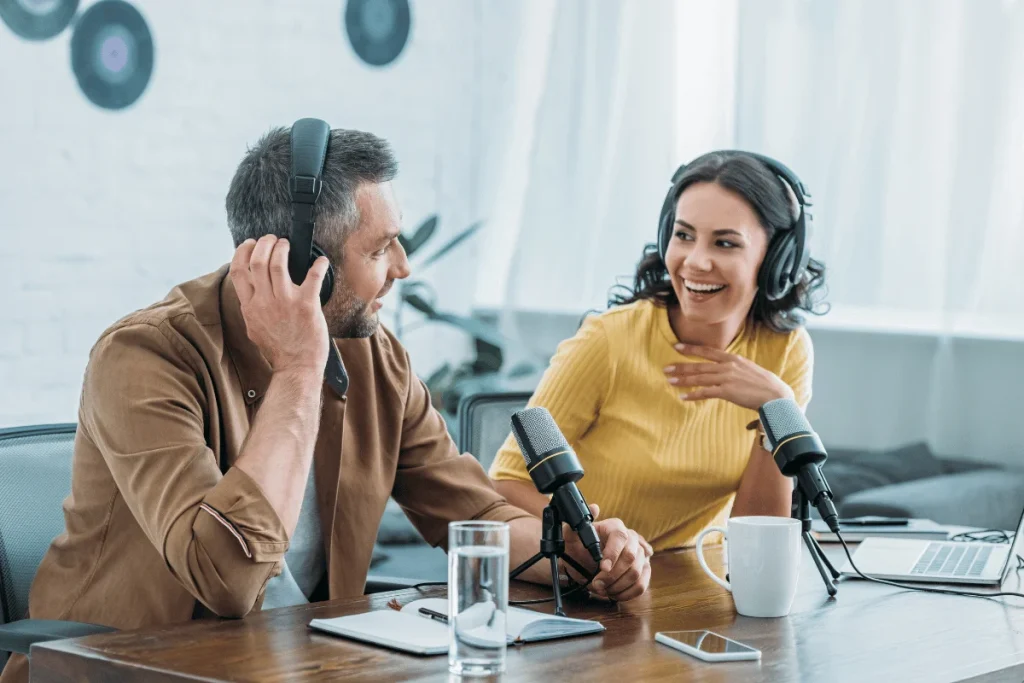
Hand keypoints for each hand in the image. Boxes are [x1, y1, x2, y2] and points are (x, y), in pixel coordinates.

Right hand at [229, 236, 329, 376]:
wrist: (297, 367)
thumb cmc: (278, 349)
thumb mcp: (254, 327)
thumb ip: (251, 307)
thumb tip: (249, 291)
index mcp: (250, 306)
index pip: (238, 270)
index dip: (243, 252)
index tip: (250, 244)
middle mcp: (264, 302)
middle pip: (258, 260)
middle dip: (264, 243)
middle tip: (272, 239)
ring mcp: (285, 302)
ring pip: (278, 262)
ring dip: (283, 248)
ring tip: (287, 244)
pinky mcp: (307, 305)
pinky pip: (313, 276)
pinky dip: (318, 265)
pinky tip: (321, 261)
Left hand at [565, 504, 651, 601]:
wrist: (582, 562)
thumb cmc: (578, 548)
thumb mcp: (571, 537)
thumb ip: (577, 524)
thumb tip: (594, 508)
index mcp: (615, 526)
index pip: (620, 537)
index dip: (612, 553)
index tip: (602, 568)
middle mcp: (631, 538)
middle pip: (631, 557)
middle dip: (612, 575)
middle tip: (597, 583)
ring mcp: (640, 555)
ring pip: (637, 573)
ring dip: (617, 586)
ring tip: (603, 589)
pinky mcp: (644, 570)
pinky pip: (642, 584)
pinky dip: (627, 593)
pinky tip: (614, 593)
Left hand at [663, 343, 793, 410]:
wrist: (775, 395)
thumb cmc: (764, 384)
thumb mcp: (749, 369)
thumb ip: (734, 367)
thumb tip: (724, 369)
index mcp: (733, 359)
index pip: (708, 351)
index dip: (691, 349)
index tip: (676, 347)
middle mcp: (728, 366)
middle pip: (699, 365)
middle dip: (681, 366)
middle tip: (666, 368)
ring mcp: (727, 378)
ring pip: (699, 378)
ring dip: (683, 380)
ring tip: (670, 381)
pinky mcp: (727, 391)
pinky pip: (705, 392)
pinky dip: (693, 395)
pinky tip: (683, 397)